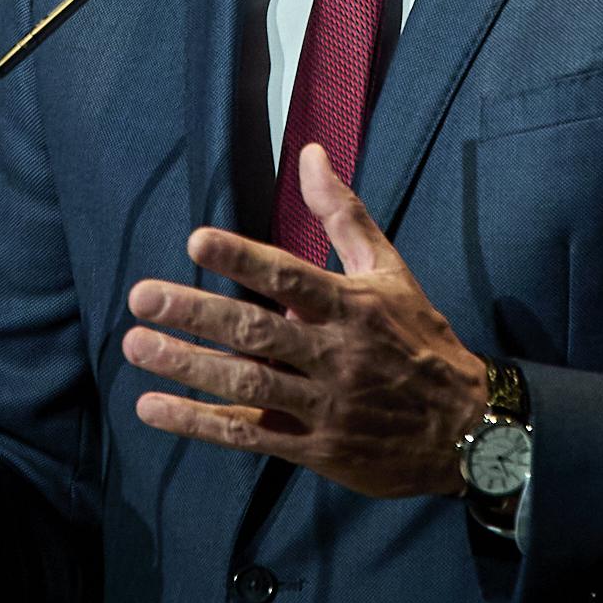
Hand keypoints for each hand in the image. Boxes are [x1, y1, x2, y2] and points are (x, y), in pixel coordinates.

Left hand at [122, 142, 488, 499]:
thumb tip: (310, 153)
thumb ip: (343, 215)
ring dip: (187, 367)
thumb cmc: (419, 339)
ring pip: (248, 384)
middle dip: (197, 314)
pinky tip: (153, 408)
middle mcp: (336, 355)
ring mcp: (325, 406)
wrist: (467, 429)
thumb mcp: (390, 272)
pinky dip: (200, 424)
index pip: (291, 277)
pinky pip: (250, 434)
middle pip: (258, 332)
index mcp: (354, 307)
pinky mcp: (316, 449)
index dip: (243, 259)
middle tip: (141, 297)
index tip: (196, 241)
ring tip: (135, 345)